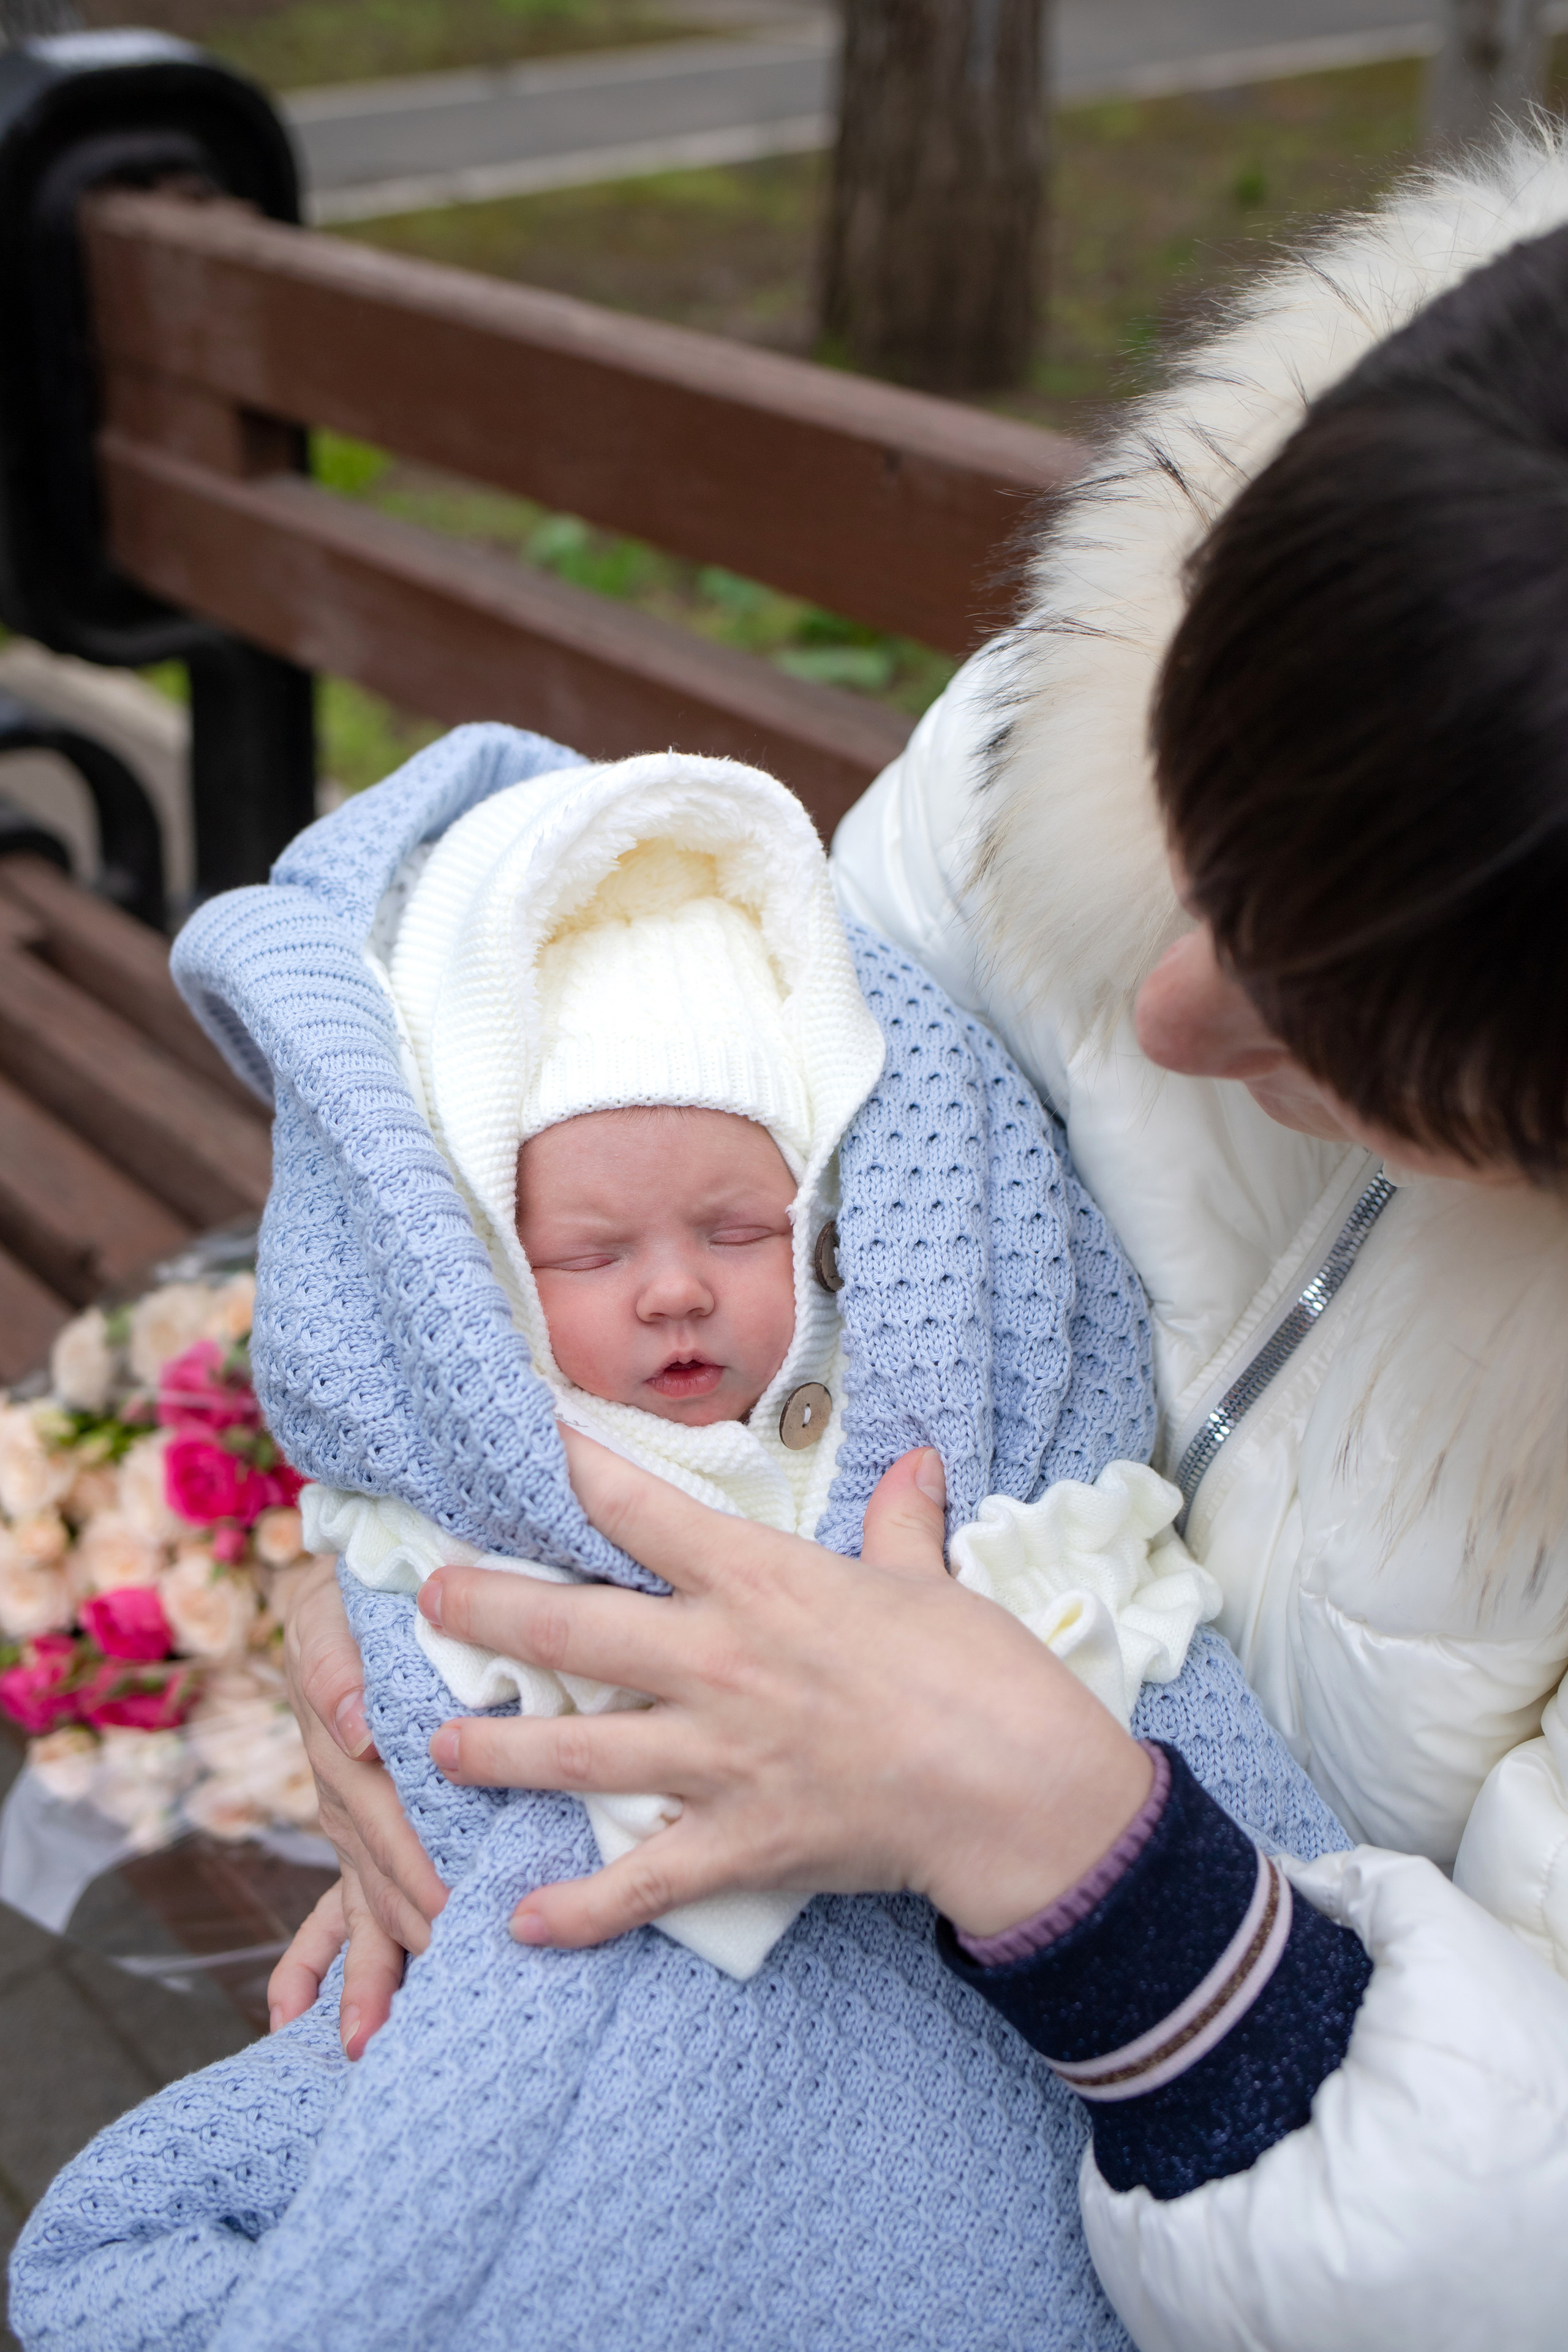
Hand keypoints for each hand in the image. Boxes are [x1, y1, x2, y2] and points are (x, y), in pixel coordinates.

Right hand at [278, 1553, 448, 2042]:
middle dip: (411, 1926)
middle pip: (376, 1867)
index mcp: (348, 1734)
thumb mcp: (339, 1608)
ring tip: (369, 2039)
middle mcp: (343, 1784)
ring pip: (357, 1899)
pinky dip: (312, 1965)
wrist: (345, 1586)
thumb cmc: (361, 1593)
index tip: (452, 1909)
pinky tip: (293, 2022)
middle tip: (448, 1981)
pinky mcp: (353, 1827)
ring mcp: (346, 1815)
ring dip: (362, 1970)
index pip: (383, 1808)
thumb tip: (357, 1728)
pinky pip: (327, 1904)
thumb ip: (339, 1665)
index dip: (417, 1859)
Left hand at [420, 1438, 1152, 1949]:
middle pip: (569, 1632)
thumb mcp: (930, 1578)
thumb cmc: (978, 1671)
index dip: (571, 1471)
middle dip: (487, 1612)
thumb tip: (915, 1464)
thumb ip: (900, 1521)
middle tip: (430, 1601)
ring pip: (576, 1756)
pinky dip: (578, 1909)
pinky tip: (521, 1924)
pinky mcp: (736, 1843)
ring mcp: (716, 1759)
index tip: (523, 1446)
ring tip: (438, 1749)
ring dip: (498, 1755)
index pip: (637, 1510)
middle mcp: (714, 1662)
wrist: (1015, 1790)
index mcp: (758, 1581)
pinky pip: (638, 1883)